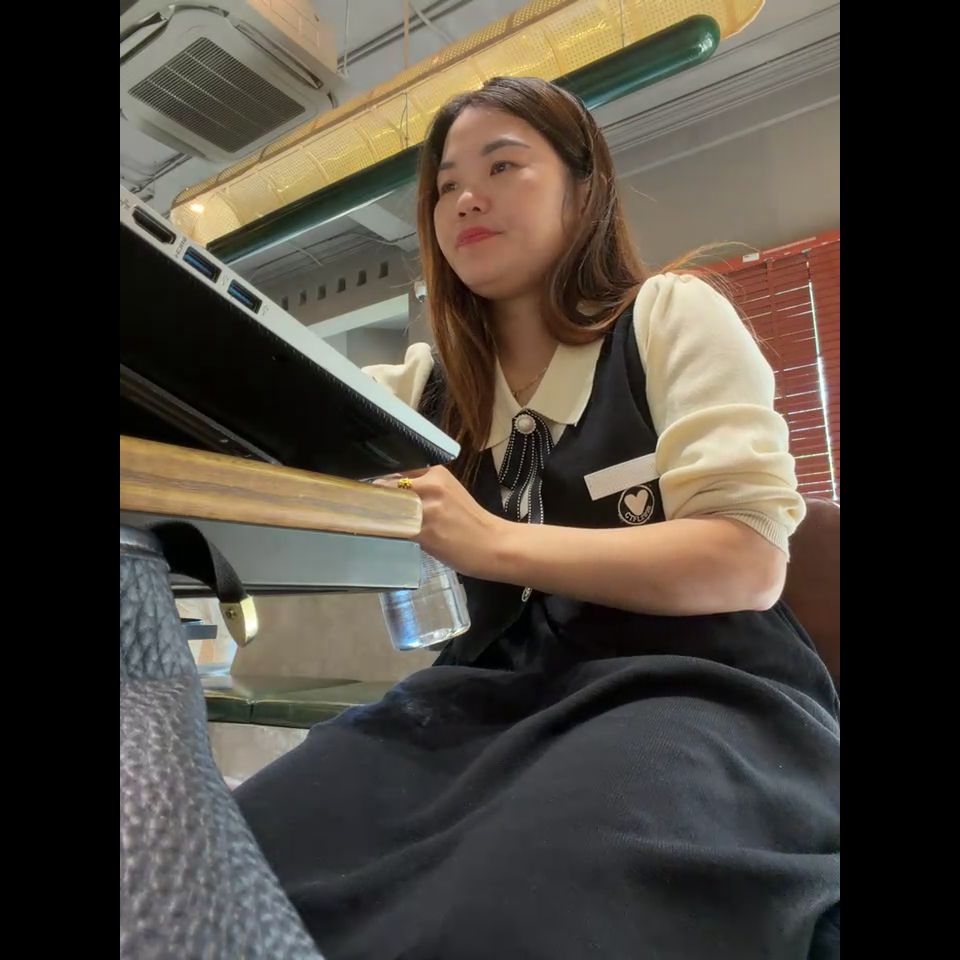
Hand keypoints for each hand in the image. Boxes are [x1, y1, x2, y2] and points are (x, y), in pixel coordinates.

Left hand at [384, 466, 507, 577]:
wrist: (494, 545)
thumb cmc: (471, 523)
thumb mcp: (448, 495)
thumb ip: (422, 490)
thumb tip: (389, 495)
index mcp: (436, 472)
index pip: (396, 472)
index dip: (381, 487)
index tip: (373, 497)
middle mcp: (431, 485)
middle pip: (388, 489)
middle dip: (377, 502)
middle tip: (371, 513)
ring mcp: (428, 508)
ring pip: (390, 509)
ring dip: (380, 518)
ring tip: (380, 526)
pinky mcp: (426, 530)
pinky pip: (396, 529)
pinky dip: (388, 533)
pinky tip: (388, 537)